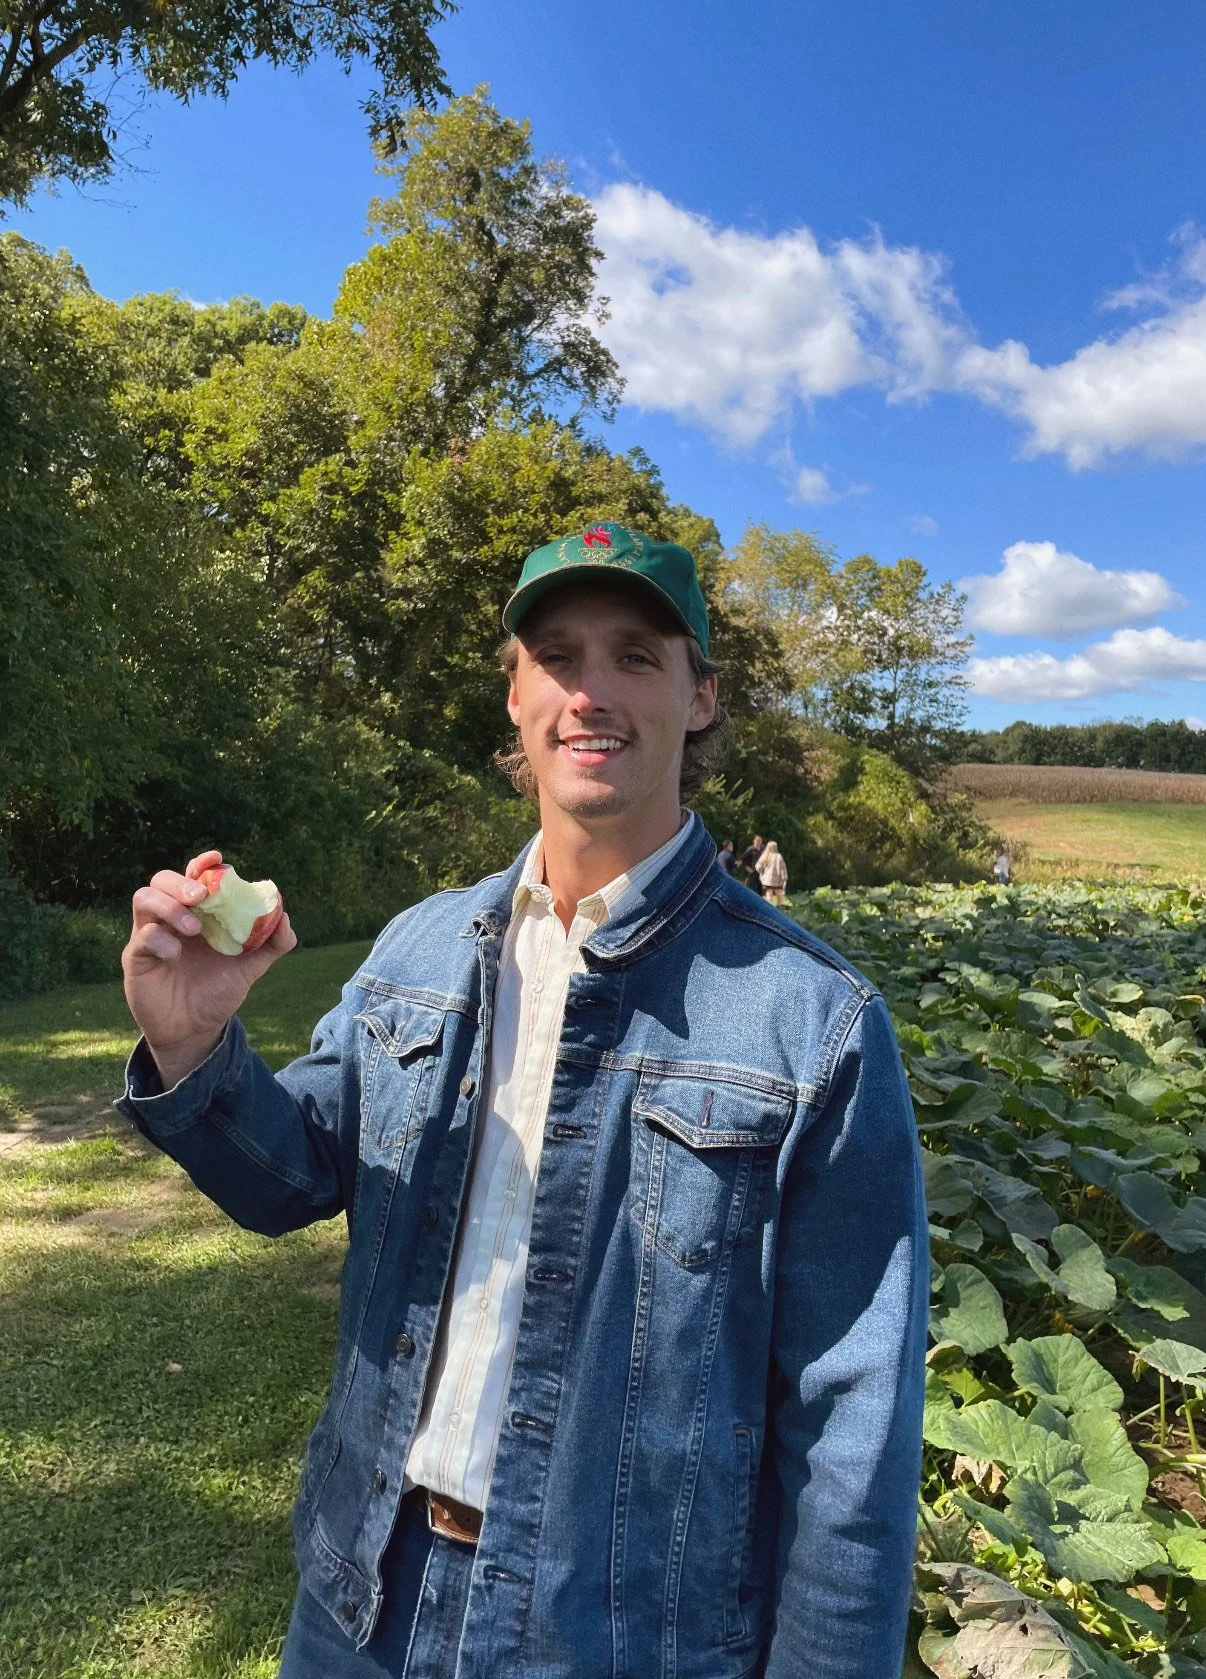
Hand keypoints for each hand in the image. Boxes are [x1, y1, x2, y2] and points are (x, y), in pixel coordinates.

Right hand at [122, 850, 296, 1086]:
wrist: (195, 1030)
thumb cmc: (218, 992)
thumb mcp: (250, 968)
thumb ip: (271, 943)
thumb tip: (284, 916)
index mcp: (198, 913)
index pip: (194, 877)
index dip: (203, 864)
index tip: (217, 859)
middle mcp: (171, 918)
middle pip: (163, 880)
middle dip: (181, 881)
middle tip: (200, 895)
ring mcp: (150, 935)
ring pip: (144, 898)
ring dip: (169, 906)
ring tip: (193, 927)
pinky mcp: (136, 957)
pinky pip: (140, 936)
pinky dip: (158, 939)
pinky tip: (175, 956)